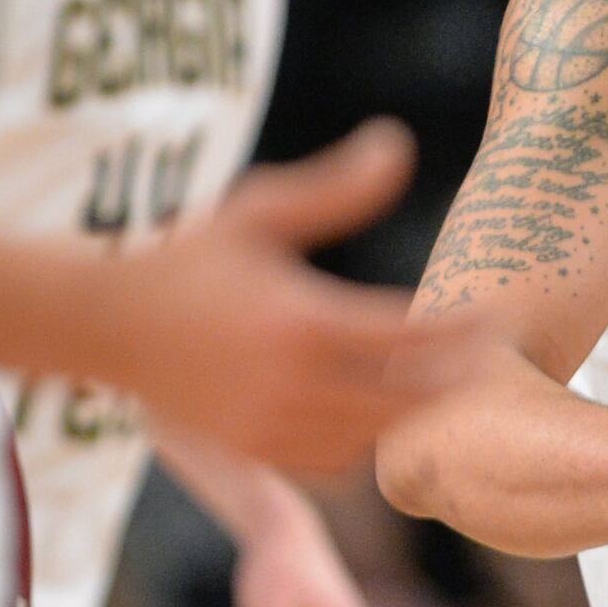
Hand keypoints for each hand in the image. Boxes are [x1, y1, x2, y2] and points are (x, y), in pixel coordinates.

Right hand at [114, 120, 477, 474]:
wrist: (106, 324)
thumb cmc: (189, 256)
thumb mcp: (261, 210)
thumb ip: (336, 188)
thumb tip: (398, 143)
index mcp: (299, 322)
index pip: (409, 336)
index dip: (465, 329)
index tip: (501, 315)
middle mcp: (290, 384)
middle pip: (405, 399)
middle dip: (457, 379)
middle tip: (494, 357)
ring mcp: (271, 427)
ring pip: (372, 437)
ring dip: (413, 413)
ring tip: (447, 383)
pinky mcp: (254, 452)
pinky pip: (333, 464)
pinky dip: (365, 442)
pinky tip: (382, 413)